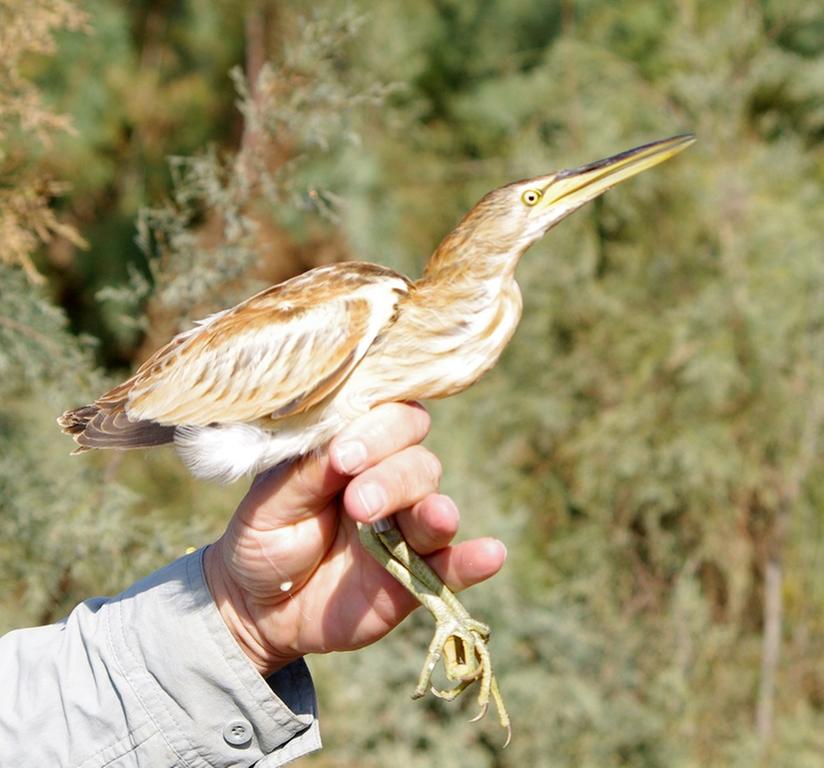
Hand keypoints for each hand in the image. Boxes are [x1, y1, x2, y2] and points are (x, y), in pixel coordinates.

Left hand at [204, 402, 506, 676]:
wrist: (260, 607)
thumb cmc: (265, 536)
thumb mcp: (270, 502)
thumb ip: (308, 472)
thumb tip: (343, 448)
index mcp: (353, 449)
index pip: (387, 418)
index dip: (377, 430)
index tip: (345, 458)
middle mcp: (388, 481)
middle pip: (418, 461)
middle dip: (394, 478)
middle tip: (359, 504)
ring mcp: (406, 529)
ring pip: (436, 506)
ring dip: (433, 511)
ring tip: (434, 519)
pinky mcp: (419, 575)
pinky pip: (453, 566)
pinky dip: (473, 560)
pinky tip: (491, 554)